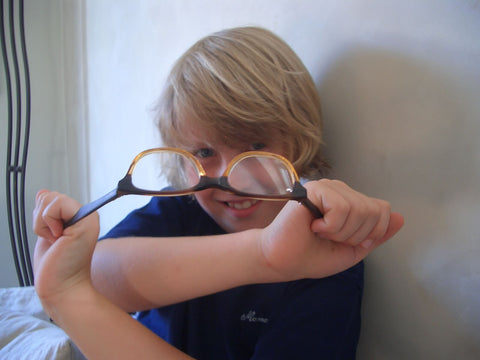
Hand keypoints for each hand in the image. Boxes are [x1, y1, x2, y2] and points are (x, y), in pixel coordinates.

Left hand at [33, 190, 98, 308]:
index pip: (52, 198)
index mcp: (78, 217)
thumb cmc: (55, 267)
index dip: (42, 215)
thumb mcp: (46, 233)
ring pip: (51, 198)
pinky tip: (58, 239)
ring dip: (43, 222)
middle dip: (40, 218)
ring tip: (56, 240)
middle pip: (50, 196)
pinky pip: (57, 205)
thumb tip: (43, 192)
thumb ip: (46, 213)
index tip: (51, 237)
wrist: (62, 288)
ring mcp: (87, 218)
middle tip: (53, 239)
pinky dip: (48, 222)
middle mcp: (85, 215)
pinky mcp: (84, 223)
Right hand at [260, 179, 403, 279]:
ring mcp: (328, 187)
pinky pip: (342, 208)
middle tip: (329, 237)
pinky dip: (330, 226)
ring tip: (319, 232)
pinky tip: (313, 226)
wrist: (284, 261)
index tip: (346, 241)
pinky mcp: (315, 189)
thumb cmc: (313, 255)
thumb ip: (376, 235)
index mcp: (351, 202)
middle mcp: (341, 190)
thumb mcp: (353, 249)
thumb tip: (401, 218)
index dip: (370, 233)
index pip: (382, 210)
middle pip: (373, 211)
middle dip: (354, 235)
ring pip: (359, 210)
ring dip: (340, 232)